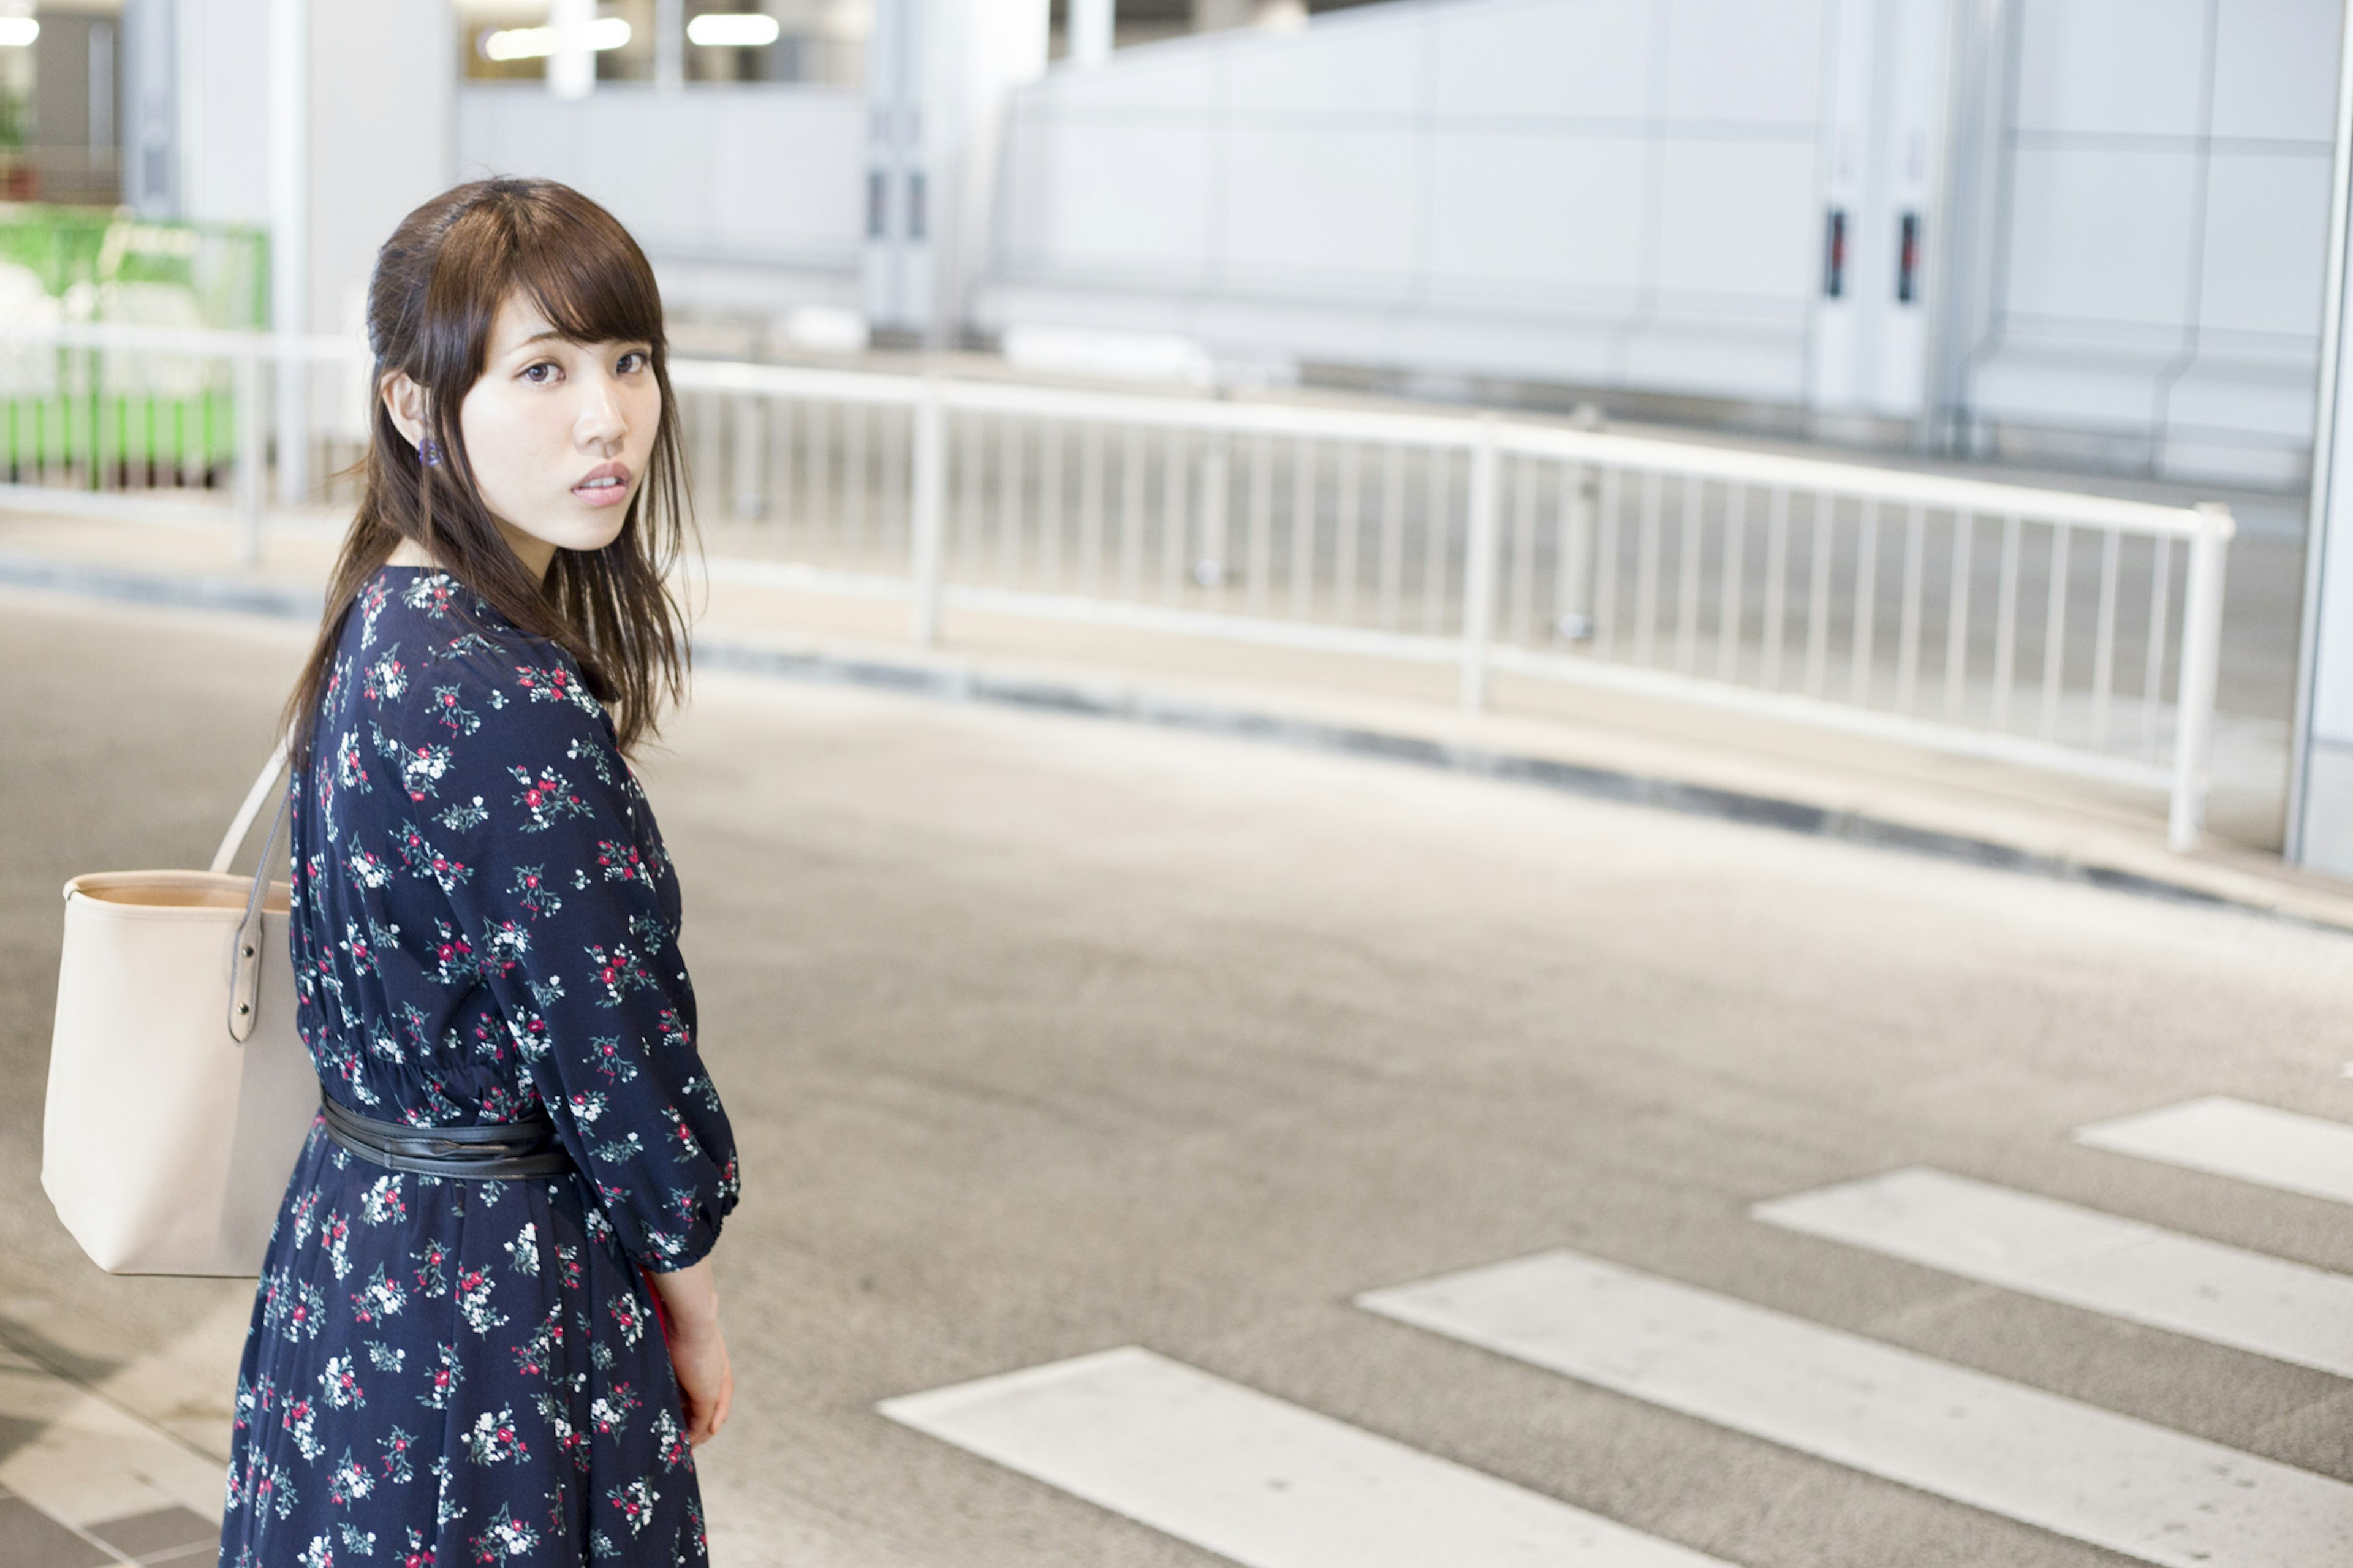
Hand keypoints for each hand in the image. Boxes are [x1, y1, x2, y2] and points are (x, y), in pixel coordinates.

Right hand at [649, 1259, 732, 1445]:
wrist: (690, 1315)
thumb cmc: (673, 1315)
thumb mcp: (666, 1329)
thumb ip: (660, 1338)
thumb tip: (636, 1325)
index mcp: (708, 1353)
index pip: (708, 1383)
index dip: (700, 1400)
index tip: (688, 1416)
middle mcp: (714, 1369)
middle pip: (710, 1403)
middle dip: (697, 1421)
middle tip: (683, 1436)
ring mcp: (713, 1383)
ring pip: (705, 1416)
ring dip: (693, 1432)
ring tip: (678, 1446)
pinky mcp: (708, 1394)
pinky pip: (701, 1423)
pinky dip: (693, 1436)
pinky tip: (683, 1446)